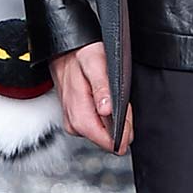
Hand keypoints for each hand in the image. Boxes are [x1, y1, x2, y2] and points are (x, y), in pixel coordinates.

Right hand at [48, 40, 133, 154]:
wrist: (65, 51)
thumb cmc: (80, 55)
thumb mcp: (95, 64)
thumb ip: (102, 88)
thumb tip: (107, 110)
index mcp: (79, 114)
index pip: (107, 141)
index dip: (123, 131)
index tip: (128, 116)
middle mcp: (74, 123)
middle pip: (108, 139)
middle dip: (121, 125)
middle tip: (121, 103)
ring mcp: (74, 122)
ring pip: (104, 133)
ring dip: (115, 120)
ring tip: (112, 98)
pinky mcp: (76, 119)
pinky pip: (98, 126)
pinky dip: (107, 116)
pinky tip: (106, 101)